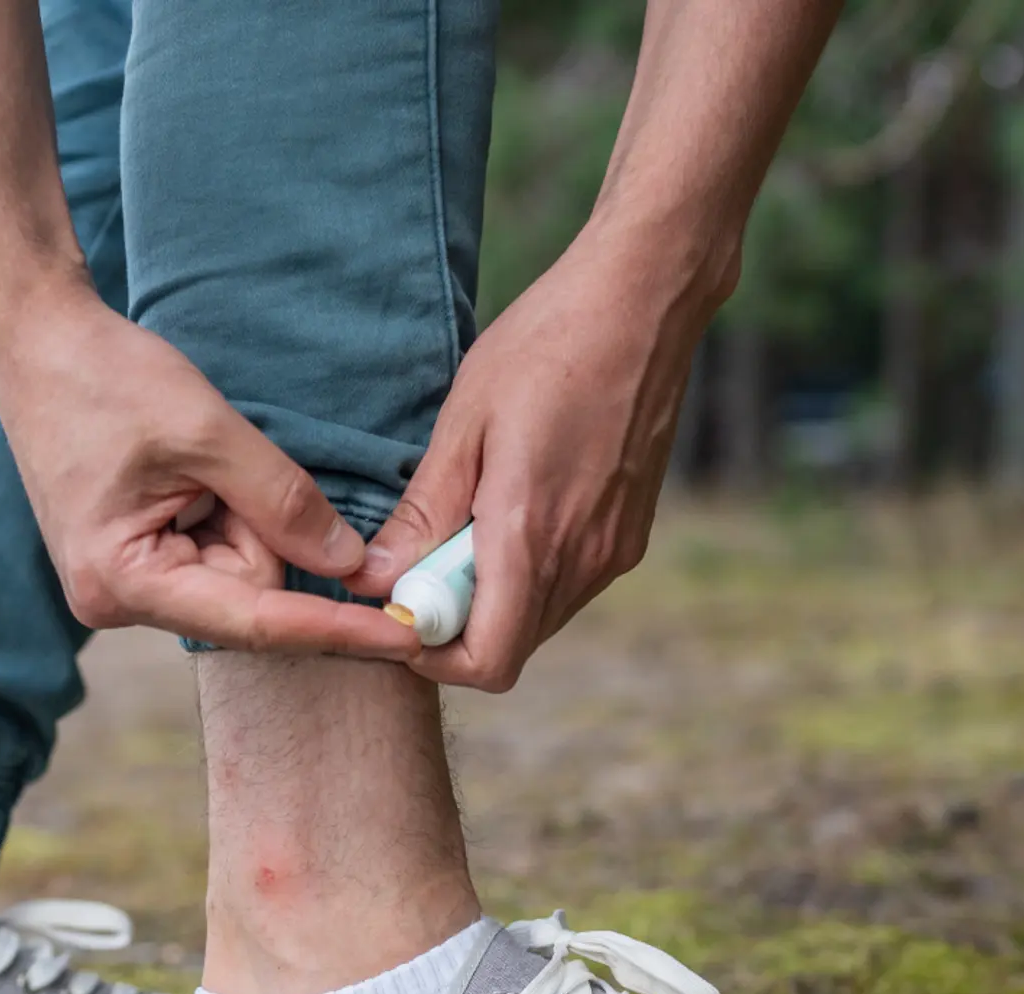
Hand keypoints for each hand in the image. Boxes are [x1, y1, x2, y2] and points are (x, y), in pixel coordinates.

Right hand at [0, 286, 418, 657]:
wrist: (37, 341)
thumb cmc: (107, 377)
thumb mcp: (207, 431)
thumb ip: (284, 501)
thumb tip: (352, 566)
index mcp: (122, 581)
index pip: (254, 622)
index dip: (336, 628)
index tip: (405, 639)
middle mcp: (118, 602)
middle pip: (248, 595)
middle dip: (262, 529)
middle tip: (214, 457)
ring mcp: (125, 586)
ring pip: (237, 573)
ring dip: (239, 511)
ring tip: (185, 454)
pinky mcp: (136, 563)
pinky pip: (215, 553)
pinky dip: (223, 509)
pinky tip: (184, 467)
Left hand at [353, 232, 712, 690]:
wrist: (646, 301)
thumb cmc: (548, 343)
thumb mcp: (465, 421)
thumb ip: (424, 514)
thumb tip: (377, 581)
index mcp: (531, 535)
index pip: (486, 662)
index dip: (432, 655)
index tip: (400, 606)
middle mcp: (583, 559)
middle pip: (509, 650)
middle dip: (454, 624)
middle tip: (423, 556)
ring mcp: (614, 552)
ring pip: (537, 621)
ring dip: (491, 598)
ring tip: (468, 519)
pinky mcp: (629, 537)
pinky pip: (566, 587)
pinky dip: (527, 573)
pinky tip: (510, 506)